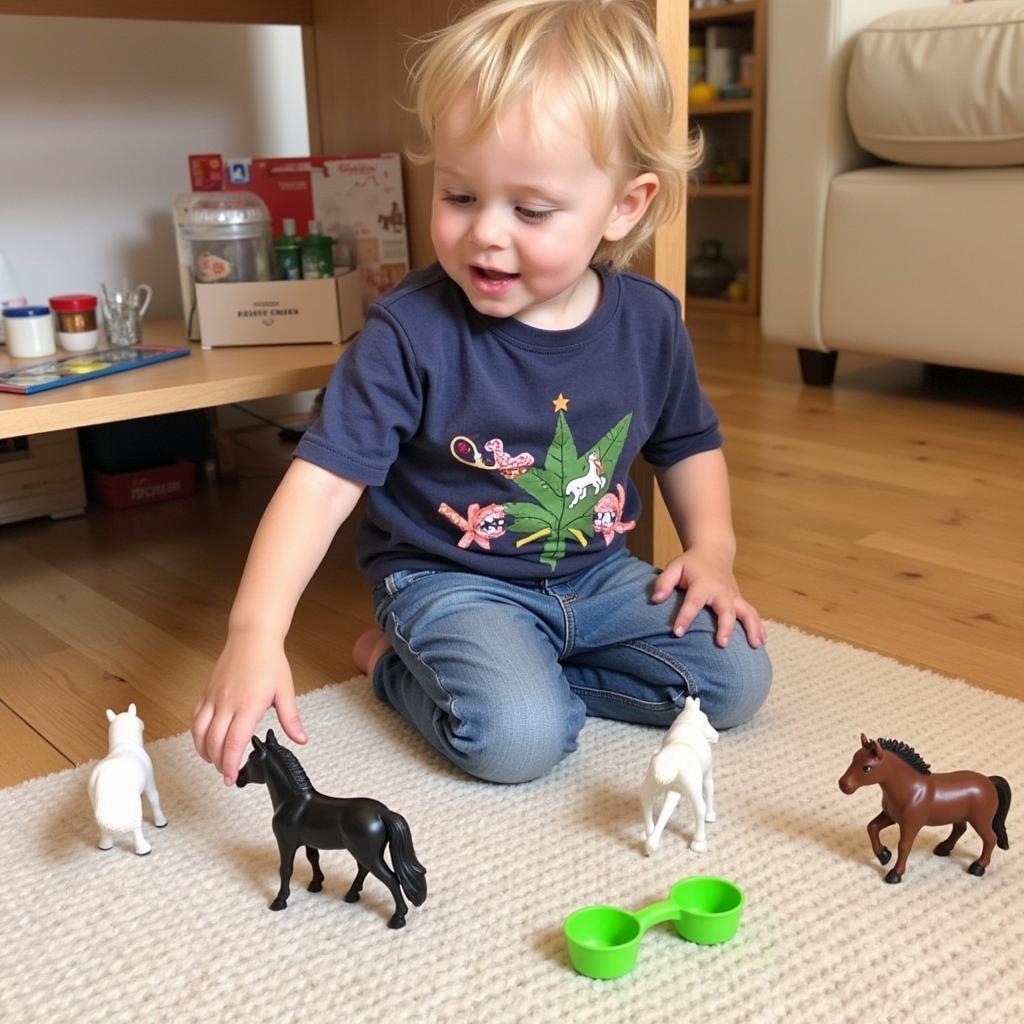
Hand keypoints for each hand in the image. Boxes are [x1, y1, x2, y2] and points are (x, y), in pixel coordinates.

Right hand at [191, 631, 306, 784]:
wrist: (252, 637)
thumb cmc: (269, 661)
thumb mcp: (285, 691)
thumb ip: (291, 719)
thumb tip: (300, 739)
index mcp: (248, 706)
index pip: (234, 743)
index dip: (230, 764)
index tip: (232, 777)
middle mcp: (227, 703)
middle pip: (214, 742)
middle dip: (218, 763)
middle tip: (226, 774)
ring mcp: (214, 698)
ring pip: (199, 732)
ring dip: (204, 751)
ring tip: (213, 761)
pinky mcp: (206, 692)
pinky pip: (195, 718)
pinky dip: (197, 734)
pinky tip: (204, 740)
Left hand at [651, 549, 765, 648]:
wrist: (714, 552)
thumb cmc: (691, 564)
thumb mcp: (674, 567)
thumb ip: (664, 582)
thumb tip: (656, 599)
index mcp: (703, 583)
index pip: (693, 601)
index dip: (685, 617)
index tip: (677, 633)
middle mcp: (721, 591)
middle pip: (726, 609)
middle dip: (725, 626)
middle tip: (722, 644)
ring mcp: (733, 596)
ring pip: (747, 612)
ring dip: (752, 628)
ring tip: (755, 646)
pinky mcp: (740, 601)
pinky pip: (753, 614)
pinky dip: (759, 627)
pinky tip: (761, 642)